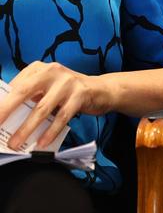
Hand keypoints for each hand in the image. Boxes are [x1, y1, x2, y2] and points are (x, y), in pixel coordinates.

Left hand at [0, 61, 114, 150]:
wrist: (101, 90)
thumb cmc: (67, 92)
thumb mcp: (46, 88)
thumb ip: (29, 97)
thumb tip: (5, 117)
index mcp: (38, 69)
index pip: (14, 86)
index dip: (1, 103)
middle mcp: (52, 72)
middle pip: (24, 91)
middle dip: (6, 111)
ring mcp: (67, 83)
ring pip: (42, 108)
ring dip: (26, 128)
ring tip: (15, 143)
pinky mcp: (80, 95)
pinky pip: (62, 117)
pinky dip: (50, 131)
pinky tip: (42, 142)